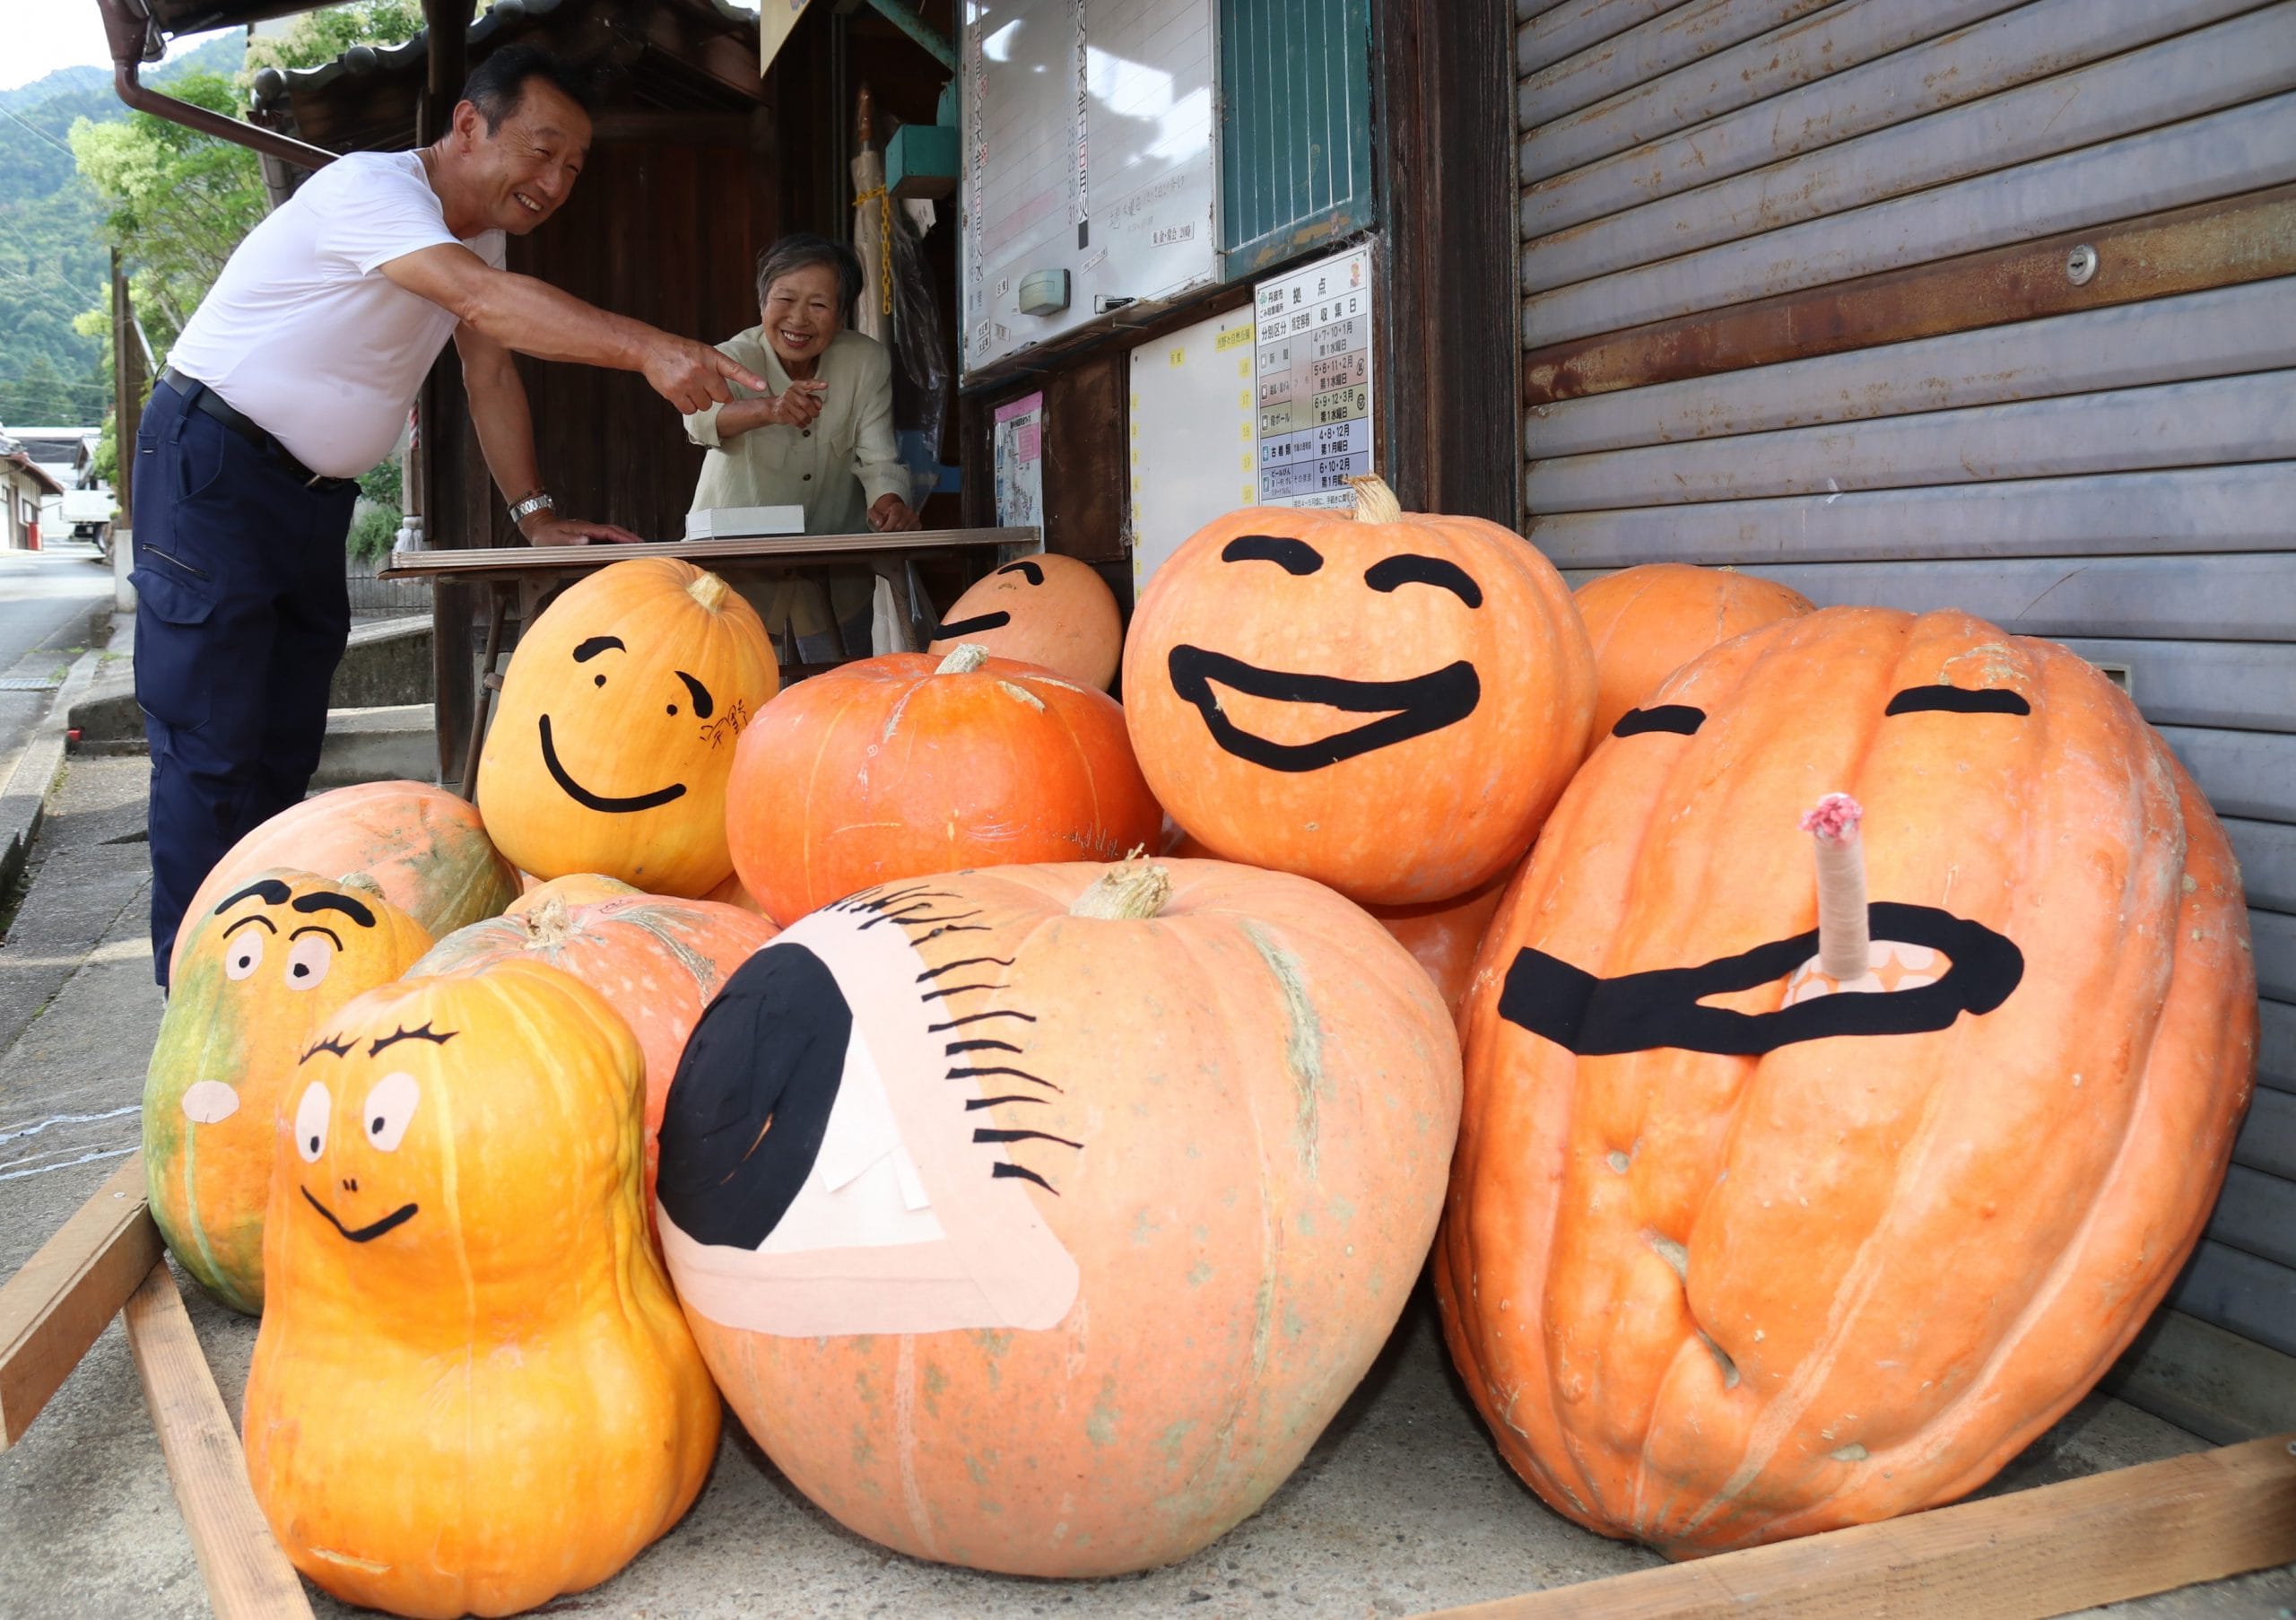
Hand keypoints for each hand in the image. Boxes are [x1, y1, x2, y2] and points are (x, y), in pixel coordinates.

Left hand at [520, 513, 646, 545]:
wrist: (537, 525)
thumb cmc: (544, 534)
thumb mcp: (553, 538)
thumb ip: (569, 540)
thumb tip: (586, 540)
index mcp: (584, 529)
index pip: (609, 532)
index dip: (623, 538)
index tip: (636, 543)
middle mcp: (589, 528)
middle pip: (614, 530)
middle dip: (630, 537)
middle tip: (644, 545)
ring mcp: (588, 530)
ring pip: (611, 533)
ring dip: (624, 538)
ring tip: (637, 546)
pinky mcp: (586, 534)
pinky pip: (605, 536)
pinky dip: (616, 540)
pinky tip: (620, 547)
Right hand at [643, 336, 770, 413]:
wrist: (651, 349)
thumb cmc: (681, 352)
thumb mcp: (703, 352)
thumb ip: (718, 369)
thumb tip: (728, 397)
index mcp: (712, 357)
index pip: (735, 369)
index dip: (750, 379)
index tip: (762, 386)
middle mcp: (702, 369)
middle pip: (722, 397)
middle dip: (714, 395)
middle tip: (702, 384)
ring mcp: (688, 382)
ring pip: (706, 406)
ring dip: (700, 401)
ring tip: (689, 386)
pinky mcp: (675, 392)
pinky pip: (690, 410)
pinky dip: (687, 406)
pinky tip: (681, 393)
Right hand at [763, 379, 827, 427]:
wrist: (773, 407)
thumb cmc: (790, 402)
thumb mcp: (801, 396)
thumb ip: (812, 398)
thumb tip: (819, 405)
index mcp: (797, 387)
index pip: (808, 384)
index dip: (816, 384)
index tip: (825, 385)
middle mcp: (791, 393)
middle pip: (807, 404)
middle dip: (814, 412)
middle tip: (814, 415)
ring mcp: (786, 402)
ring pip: (803, 416)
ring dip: (808, 420)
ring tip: (807, 419)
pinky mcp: (782, 413)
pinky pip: (797, 422)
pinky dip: (802, 424)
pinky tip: (801, 423)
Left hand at [868, 493, 921, 532]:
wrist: (893, 510)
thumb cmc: (883, 513)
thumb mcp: (874, 512)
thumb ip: (874, 516)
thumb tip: (879, 523)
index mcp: (898, 507)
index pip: (895, 518)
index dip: (888, 526)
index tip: (882, 531)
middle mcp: (908, 512)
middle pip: (900, 527)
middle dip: (891, 531)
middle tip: (886, 532)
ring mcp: (914, 519)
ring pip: (905, 533)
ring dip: (897, 535)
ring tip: (892, 531)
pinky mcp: (918, 525)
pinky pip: (911, 535)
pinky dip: (904, 536)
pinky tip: (899, 532)